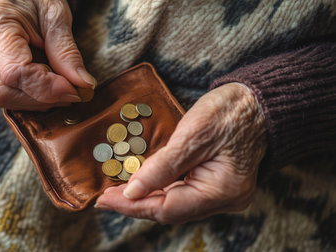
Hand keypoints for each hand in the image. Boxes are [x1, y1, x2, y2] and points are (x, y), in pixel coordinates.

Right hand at [0, 0, 95, 109]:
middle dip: (39, 99)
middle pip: (0, 91)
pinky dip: (26, 96)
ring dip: (34, 100)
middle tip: (69, 92)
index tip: (74, 90)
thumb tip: (83, 84)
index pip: (14, 72)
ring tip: (58, 86)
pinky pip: (0, 92)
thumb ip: (67, 51)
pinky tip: (43, 85)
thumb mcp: (55, 14)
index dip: (46, 88)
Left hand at [95, 83, 266, 223]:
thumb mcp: (193, 134)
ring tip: (116, 191)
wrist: (257, 102)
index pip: (168, 209)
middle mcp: (224, 200)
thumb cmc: (231, 112)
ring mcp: (221, 194)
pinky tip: (141, 184)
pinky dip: (159, 190)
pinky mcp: (215, 185)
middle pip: (170, 210)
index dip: (133, 206)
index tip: (104, 199)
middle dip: (135, 204)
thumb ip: (162, 166)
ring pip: (175, 204)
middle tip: (105, 196)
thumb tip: (132, 192)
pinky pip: (182, 194)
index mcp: (222, 190)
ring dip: (145, 198)